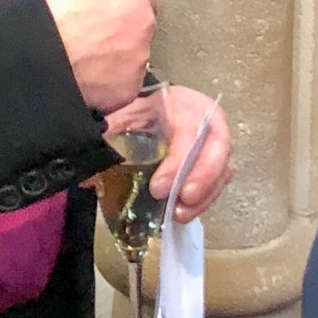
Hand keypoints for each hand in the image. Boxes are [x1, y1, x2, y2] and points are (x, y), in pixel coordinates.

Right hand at [31, 0, 156, 114]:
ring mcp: (137, 62)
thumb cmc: (44, 7)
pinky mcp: (126, 91)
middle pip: (139, 24)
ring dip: (115, 53)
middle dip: (119, 26)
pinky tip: (82, 72)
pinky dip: (108, 80)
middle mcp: (144, 27)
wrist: (25, 57)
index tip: (92, 6)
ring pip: (132, 54)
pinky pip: (122, 82)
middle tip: (83, 29)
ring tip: (80, 52)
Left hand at [105, 85, 233, 223]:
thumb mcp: (129, 112)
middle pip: (218, 147)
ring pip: (224, 168)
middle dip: (202, 178)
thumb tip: (92, 158)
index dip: (178, 161)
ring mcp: (219, 141)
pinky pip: (221, 182)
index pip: (190, 130)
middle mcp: (209, 119)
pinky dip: (205, 200)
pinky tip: (185, 212)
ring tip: (178, 214)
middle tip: (180, 201)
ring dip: (204, 195)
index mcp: (186, 103)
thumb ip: (115, 129)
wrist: (160, 109)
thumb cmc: (144, 111)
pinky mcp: (221, 162)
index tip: (158, 188)